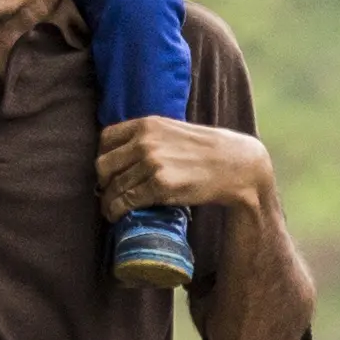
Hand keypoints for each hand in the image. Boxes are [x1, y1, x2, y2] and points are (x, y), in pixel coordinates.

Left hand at [98, 113, 269, 216]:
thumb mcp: (175, 131)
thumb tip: (125, 153)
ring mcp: (152, 163)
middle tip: (108, 192)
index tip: (108, 170)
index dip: (103, 157)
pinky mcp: (161, 186)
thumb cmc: (208, 150)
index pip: (106, 139)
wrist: (237, 164)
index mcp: (148, 124)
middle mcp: (146, 141)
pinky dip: (117, 211)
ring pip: (114, 186)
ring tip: (111, 209)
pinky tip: (118, 216)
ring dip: (108, 201)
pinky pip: (127, 201)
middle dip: (103, 181)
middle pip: (104, 164)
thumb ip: (150, 137)